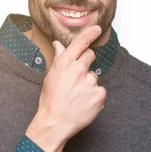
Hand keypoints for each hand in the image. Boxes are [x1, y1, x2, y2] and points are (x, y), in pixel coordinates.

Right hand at [26, 25, 106, 151]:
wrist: (55, 122)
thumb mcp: (50, 76)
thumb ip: (59, 58)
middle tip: (77, 77)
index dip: (90, 33)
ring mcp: (91, 82)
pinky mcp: (100, 94)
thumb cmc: (50, 100)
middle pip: (91, 56)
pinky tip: (84, 102)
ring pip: (94, 76)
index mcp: (65, 63)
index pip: (81, 42)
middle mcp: (79, 69)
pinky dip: (94, 96)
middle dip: (86, 63)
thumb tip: (58, 44)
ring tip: (77, 95)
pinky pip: (100, 90)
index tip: (98, 29)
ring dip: (89, 83)